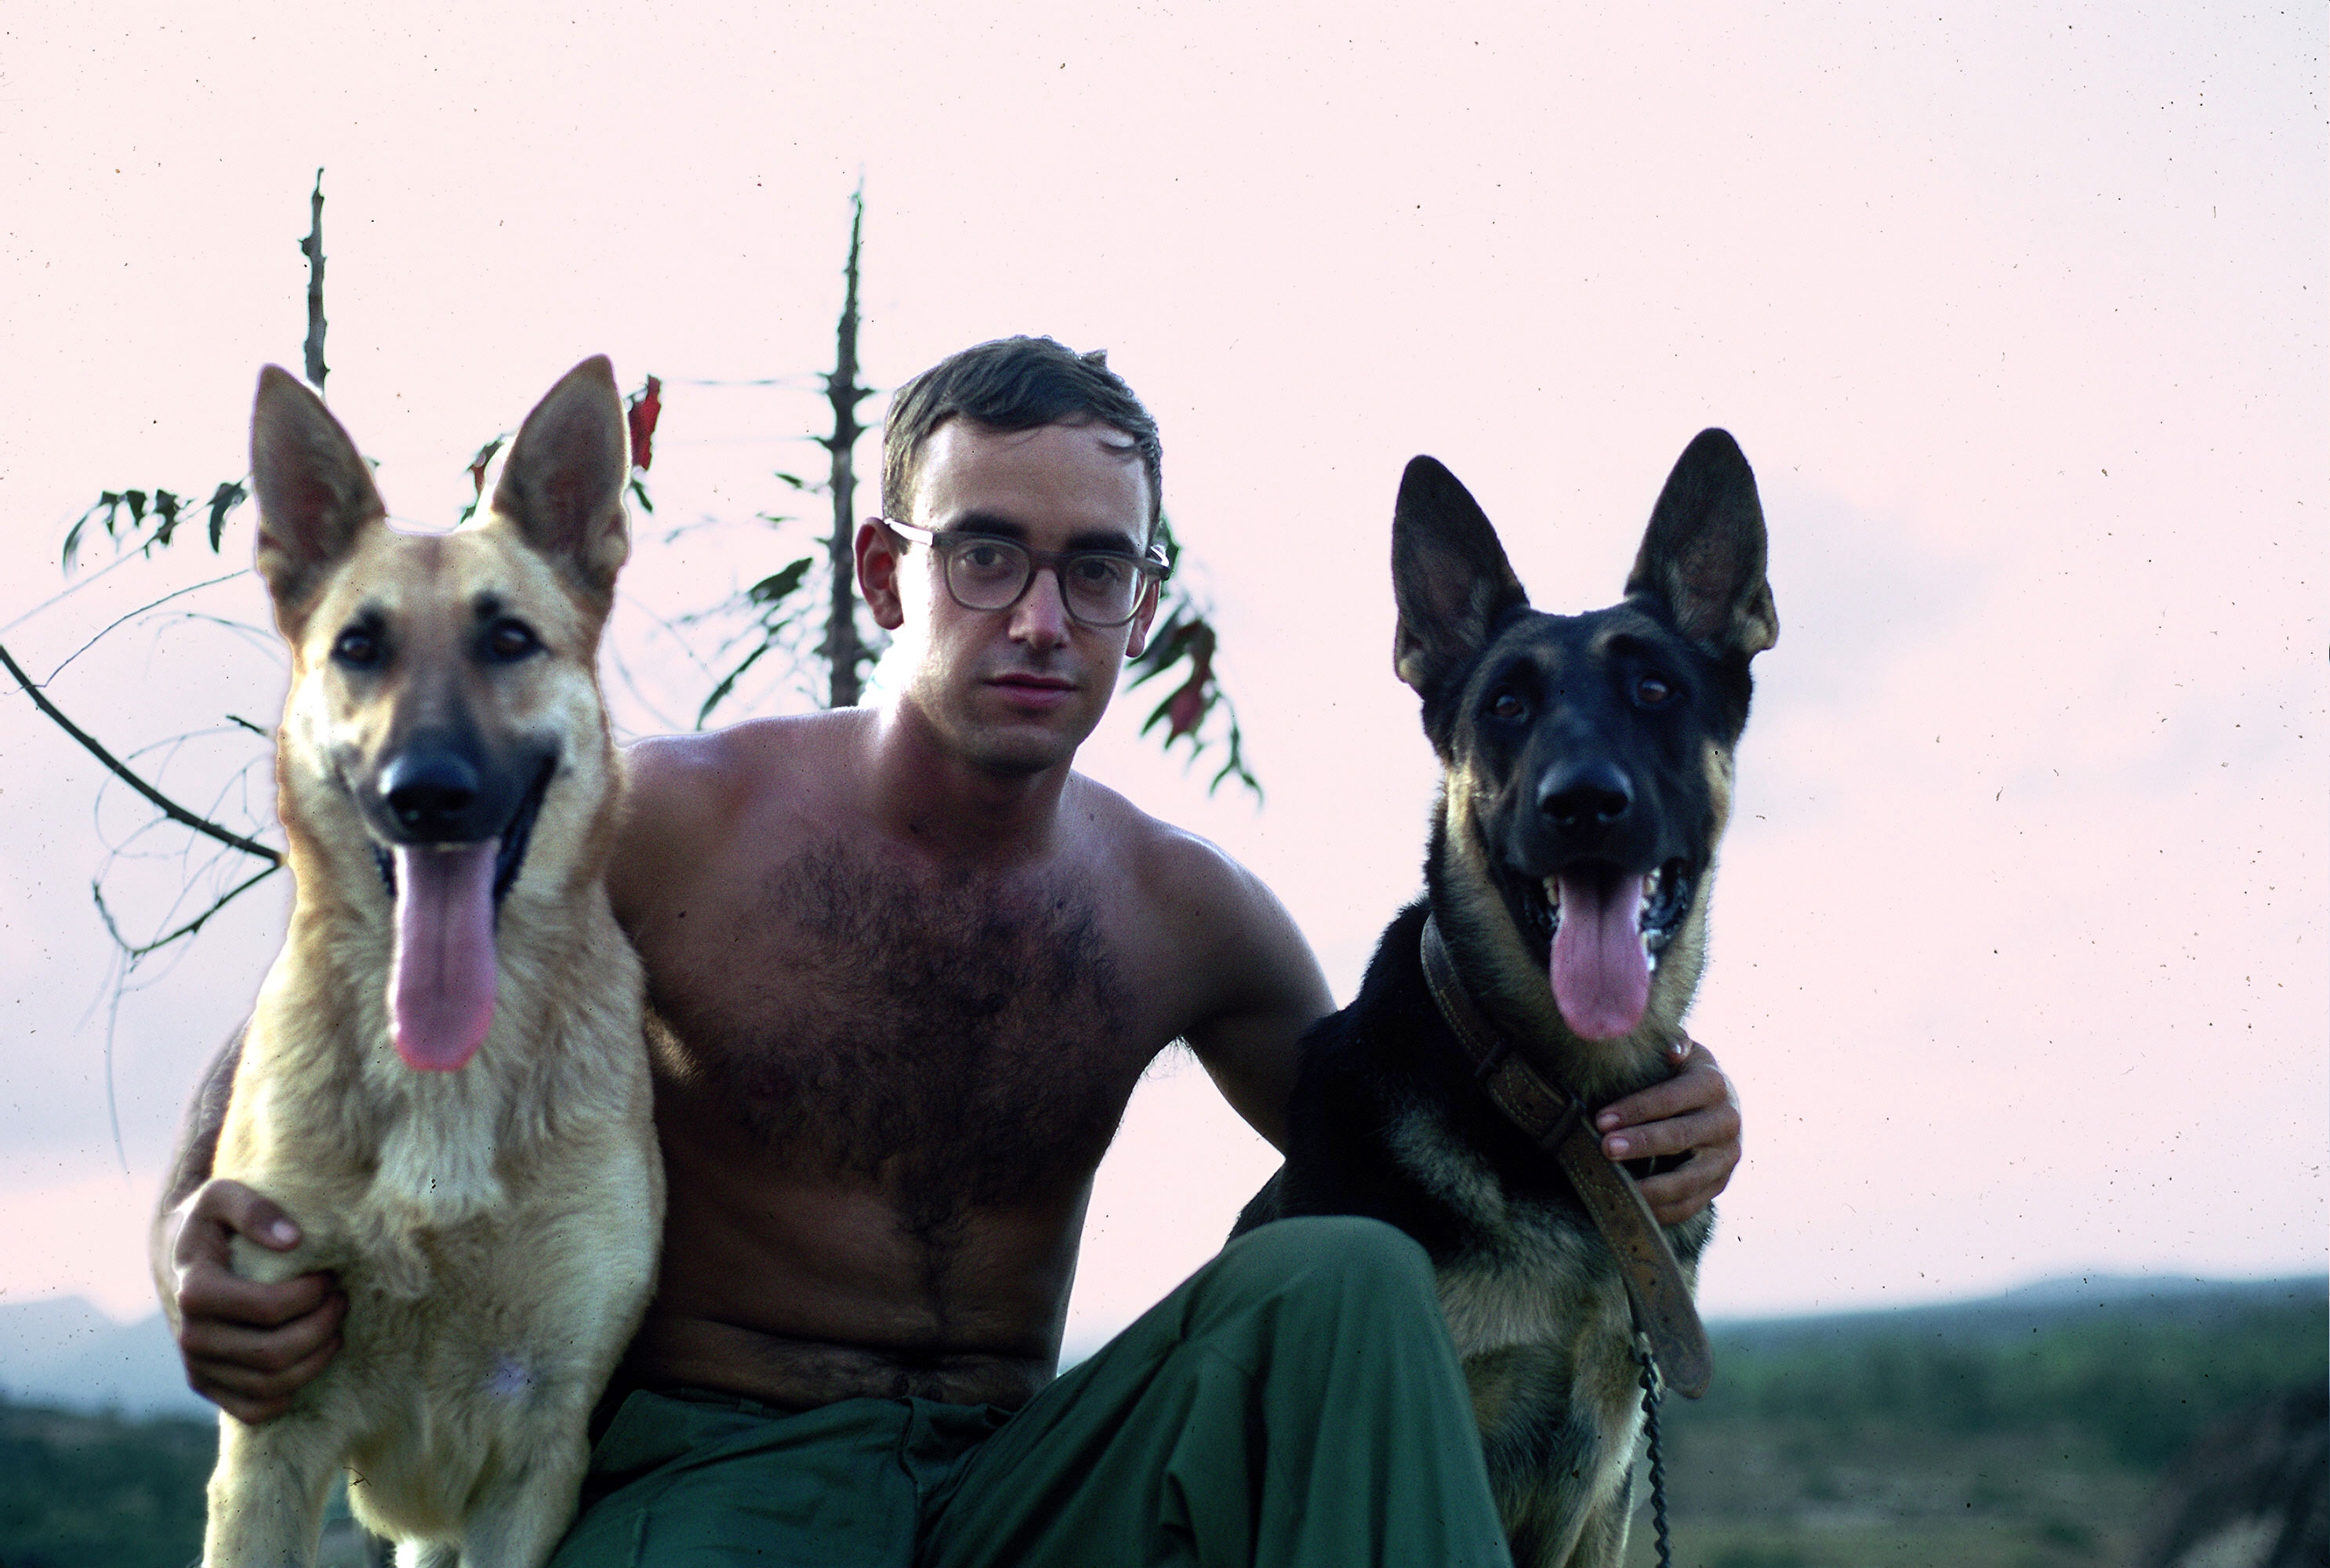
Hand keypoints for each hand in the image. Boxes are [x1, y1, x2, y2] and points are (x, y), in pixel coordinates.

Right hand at [158, 1179, 343, 1422]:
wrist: (187, 1258)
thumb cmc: (216, 1223)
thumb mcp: (224, 1196)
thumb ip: (255, 1208)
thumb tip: (292, 1240)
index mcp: (195, 1291)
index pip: (268, 1309)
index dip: (310, 1296)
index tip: (329, 1277)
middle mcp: (191, 1337)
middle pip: (274, 1354)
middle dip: (322, 1329)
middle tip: (341, 1302)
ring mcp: (198, 1367)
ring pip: (271, 1386)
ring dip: (316, 1359)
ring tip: (334, 1327)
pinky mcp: (208, 1387)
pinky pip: (256, 1410)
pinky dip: (291, 1391)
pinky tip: (308, 1358)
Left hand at [1594, 1036, 1740, 1225]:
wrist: (1718, 1103)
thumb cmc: (1684, 1073)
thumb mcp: (1683, 1052)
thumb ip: (1674, 1042)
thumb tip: (1671, 1049)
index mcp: (1713, 1085)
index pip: (1671, 1099)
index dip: (1636, 1109)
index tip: (1601, 1119)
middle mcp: (1726, 1122)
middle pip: (1680, 1137)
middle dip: (1640, 1144)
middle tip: (1605, 1148)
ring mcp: (1726, 1158)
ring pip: (1688, 1178)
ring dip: (1650, 1185)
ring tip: (1617, 1185)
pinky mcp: (1719, 1184)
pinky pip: (1690, 1204)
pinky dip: (1661, 1210)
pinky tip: (1632, 1206)